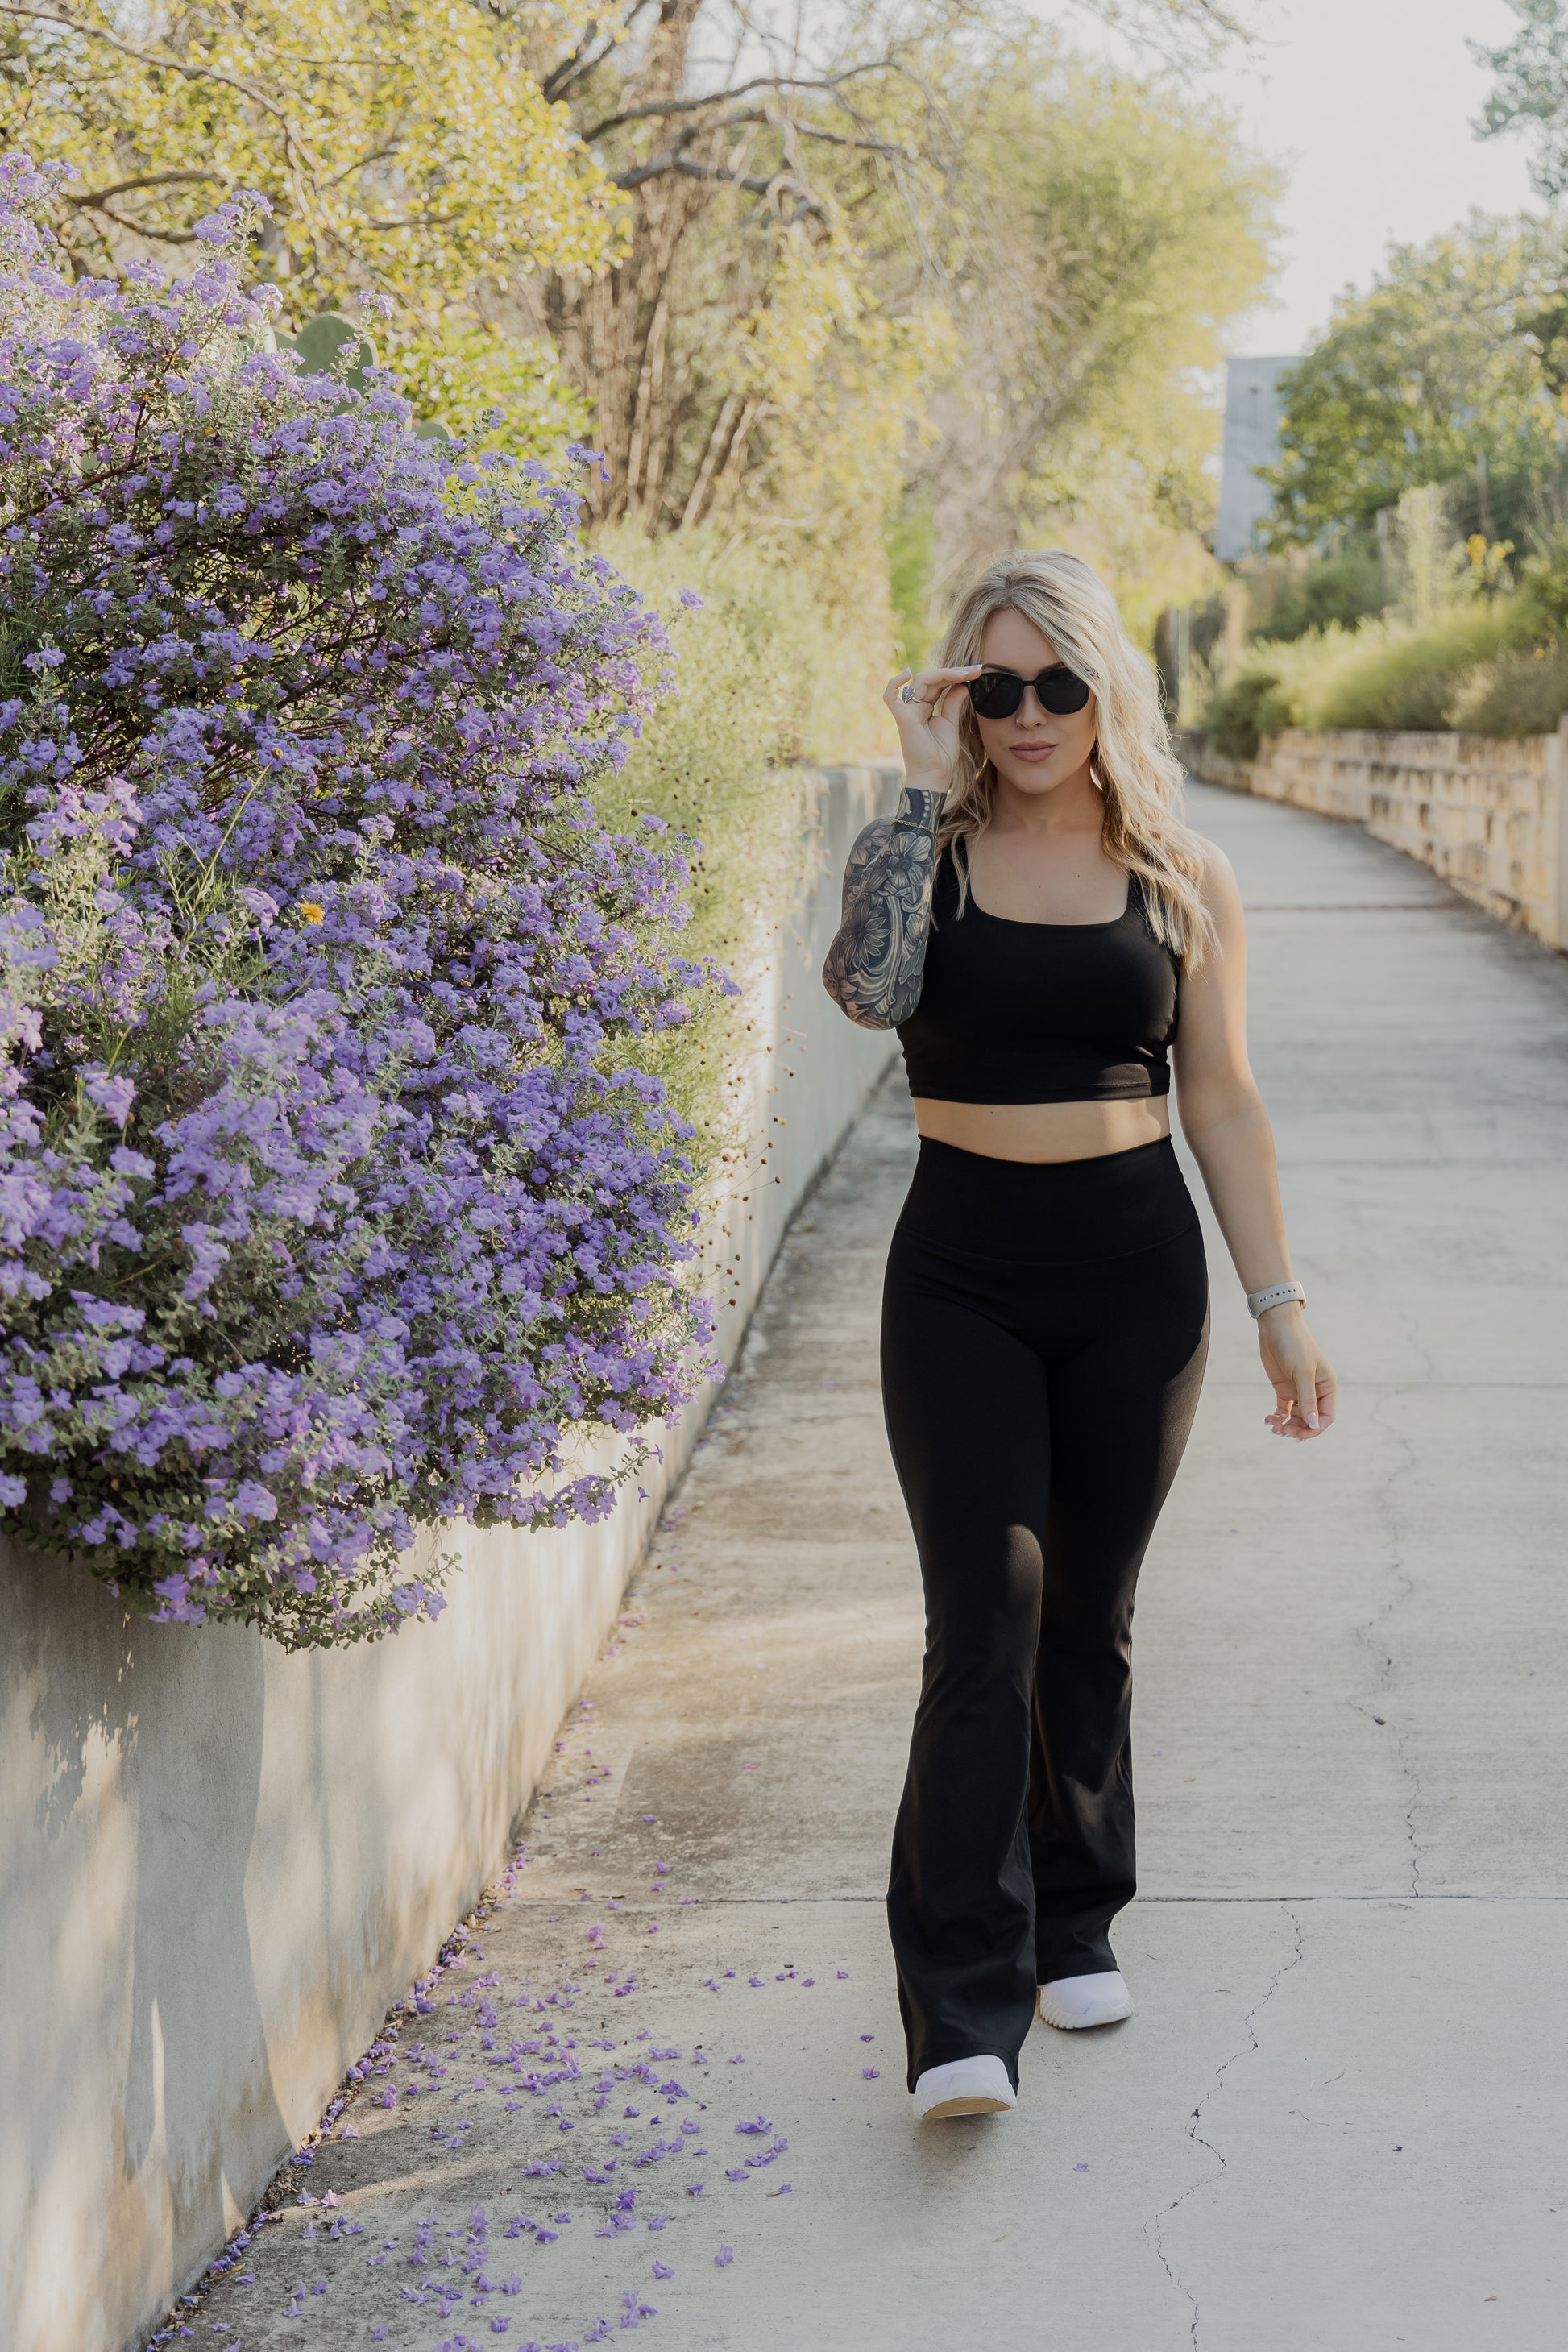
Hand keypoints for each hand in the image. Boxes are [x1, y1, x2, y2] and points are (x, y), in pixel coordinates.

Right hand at [883, 664, 981, 792]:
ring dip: (944, 674)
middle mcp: (915, 707)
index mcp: (925, 708)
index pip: (939, 683)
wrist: (935, 776)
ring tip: (964, 674)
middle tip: (976, 671)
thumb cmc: (941, 756)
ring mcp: (908, 711)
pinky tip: (906, 673)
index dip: (956, 675)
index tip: (977, 672)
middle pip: (932, 679)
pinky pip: (890, 697)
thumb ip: (953, 704)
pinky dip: (893, 684)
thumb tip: (962, 685)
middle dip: (954, 672)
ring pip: (920, 681)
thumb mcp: (951, 724)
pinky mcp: (903, 718)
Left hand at [1258, 1305, 1335, 1439]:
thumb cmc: (1294, 1345)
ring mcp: (1299, 1390)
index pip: (1327, 1416)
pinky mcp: (1284, 1389)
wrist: (1276, 1326)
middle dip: (1298, 1429)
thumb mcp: (1303, 1373)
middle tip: (1282, 1432)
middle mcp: (1315, 1391)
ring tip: (1274, 1428)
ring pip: (1296, 1417)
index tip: (1300, 1435)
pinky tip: (1268, 1419)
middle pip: (1311, 1419)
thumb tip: (1314, 1425)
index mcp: (1327, 1386)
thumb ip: (1308, 1400)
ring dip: (1287, 1425)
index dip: (1315, 1429)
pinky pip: (1283, 1410)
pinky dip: (1277, 1417)